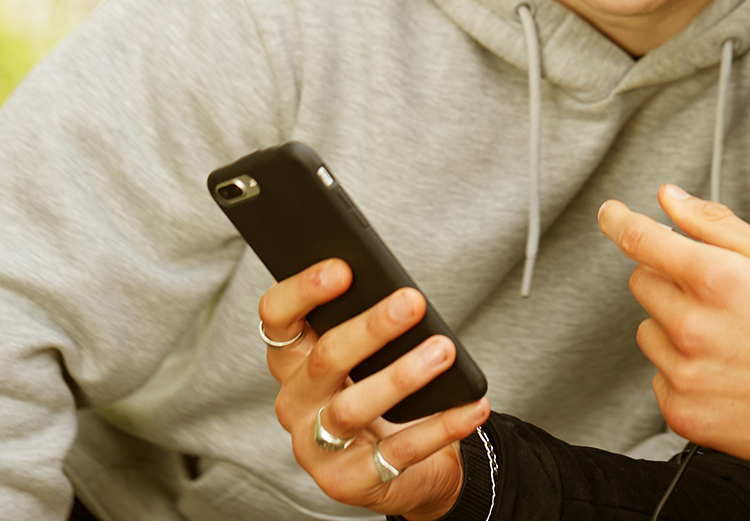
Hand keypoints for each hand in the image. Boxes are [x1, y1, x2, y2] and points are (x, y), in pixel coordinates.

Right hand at [260, 261, 489, 520]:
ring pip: (352, 408)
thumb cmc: (376, 392)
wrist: (397, 470)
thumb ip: (363, 322)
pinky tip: (471, 406)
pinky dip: (440, 427)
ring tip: (443, 351)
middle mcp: (295, 403)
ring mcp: (317, 447)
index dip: (303, 291)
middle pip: (324, 358)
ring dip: (401, 376)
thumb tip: (399, 288)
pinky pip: (398, 451)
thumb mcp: (363, 357)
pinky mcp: (350, 481)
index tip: (343, 268)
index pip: (277, 319)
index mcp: (291, 361)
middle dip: (370, 327)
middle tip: (412, 301)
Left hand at [598, 185, 749, 470]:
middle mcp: (693, 326)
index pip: (642, 240)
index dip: (620, 221)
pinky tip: (723, 372)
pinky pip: (659, 379)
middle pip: (643, 285)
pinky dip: (682, 373)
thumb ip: (714, 224)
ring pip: (649, 333)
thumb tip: (671, 199)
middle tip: (716, 297)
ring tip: (725, 340)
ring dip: (673, 330)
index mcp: (715, 279)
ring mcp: (685, 373)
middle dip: (670, 282)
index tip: (611, 215)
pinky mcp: (684, 412)